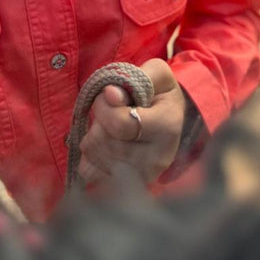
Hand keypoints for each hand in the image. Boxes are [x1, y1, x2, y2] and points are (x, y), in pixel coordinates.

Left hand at [78, 58, 185, 187]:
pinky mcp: (127, 186)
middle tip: (110, 111)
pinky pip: (89, 172)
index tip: (108, 94)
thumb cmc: (159, 93)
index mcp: (168, 126)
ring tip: (110, 127)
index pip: (121, 124)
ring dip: (94, 135)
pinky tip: (105, 144)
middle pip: (105, 142)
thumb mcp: (157, 73)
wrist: (170, 118)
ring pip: (94, 156)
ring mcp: (143, 176)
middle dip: (99, 120)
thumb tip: (110, 94)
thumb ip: (135, 76)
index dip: (105, 106)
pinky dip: (90, 155)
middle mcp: (158, 158)